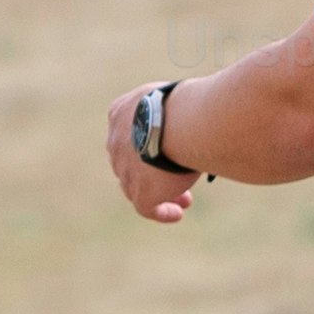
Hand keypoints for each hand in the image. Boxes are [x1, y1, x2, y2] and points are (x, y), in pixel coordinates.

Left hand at [103, 85, 198, 225]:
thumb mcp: (176, 99)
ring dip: (161, 193)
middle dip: (153, 171)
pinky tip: (177, 213)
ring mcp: (125, 170)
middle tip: (176, 177)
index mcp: (121, 114)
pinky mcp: (141, 192)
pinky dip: (162, 212)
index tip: (168, 150)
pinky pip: (147, 208)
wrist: (183, 120)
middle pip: (131, 163)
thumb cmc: (190, 102)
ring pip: (137, 188)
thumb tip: (197, 120)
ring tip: (185, 199)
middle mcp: (116, 143)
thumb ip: (177, 112)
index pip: (129, 132)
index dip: (147, 144)